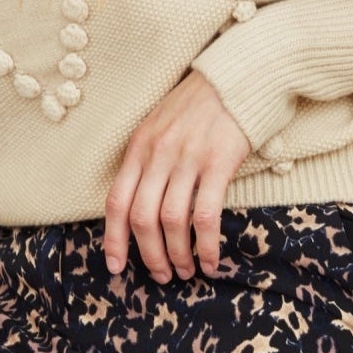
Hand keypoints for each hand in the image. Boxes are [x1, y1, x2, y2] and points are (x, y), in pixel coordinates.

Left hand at [103, 68, 251, 281]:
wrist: (240, 76)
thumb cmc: (201, 104)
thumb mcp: (160, 124)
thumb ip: (147, 158)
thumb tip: (139, 201)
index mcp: (139, 146)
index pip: (116, 201)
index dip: (113, 238)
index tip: (115, 266)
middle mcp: (158, 154)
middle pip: (141, 218)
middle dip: (149, 255)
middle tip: (161, 276)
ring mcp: (188, 158)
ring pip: (171, 221)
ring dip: (177, 255)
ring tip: (185, 272)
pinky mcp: (219, 162)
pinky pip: (205, 215)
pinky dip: (205, 245)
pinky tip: (210, 261)